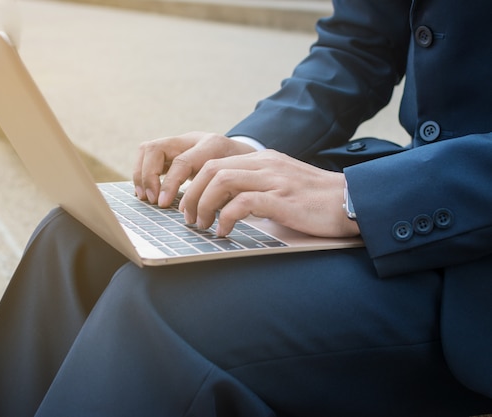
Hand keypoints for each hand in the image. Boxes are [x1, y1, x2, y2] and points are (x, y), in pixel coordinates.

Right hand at [132, 132, 255, 206]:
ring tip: (145, 196)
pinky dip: (143, 173)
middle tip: (152, 200)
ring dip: (141, 174)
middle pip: (156, 148)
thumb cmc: (242, 175)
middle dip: (148, 176)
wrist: (248, 157)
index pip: (181, 162)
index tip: (163, 205)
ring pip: (148, 148)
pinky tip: (146, 191)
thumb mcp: (238, 184)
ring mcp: (180, 142)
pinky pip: (148, 155)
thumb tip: (201, 216)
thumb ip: (221, 196)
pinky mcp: (172, 149)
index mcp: (211, 146)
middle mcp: (193, 139)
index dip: (169, 185)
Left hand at [179, 150, 360, 237]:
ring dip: (204, 205)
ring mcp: (274, 179)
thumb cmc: (316, 200)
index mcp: (262, 159)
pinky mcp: (283, 199)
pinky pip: (242, 203)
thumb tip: (225, 203)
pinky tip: (225, 232)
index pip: (214, 162)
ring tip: (203, 225)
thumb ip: (255, 186)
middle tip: (189, 218)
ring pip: (221, 181)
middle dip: (192, 194)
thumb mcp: (281, 184)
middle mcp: (265, 163)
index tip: (188, 205)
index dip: (194, 184)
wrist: (353, 202)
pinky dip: (226, 218)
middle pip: (210, 168)